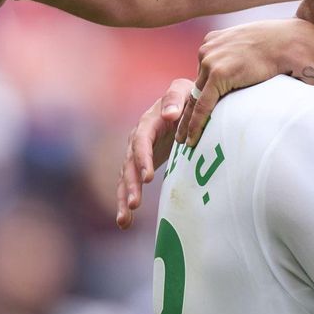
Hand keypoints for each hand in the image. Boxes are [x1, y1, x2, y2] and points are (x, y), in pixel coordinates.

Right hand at [116, 78, 193, 229]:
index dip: (142, 158)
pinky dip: (126, 202)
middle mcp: (138, 138)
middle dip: (131, 184)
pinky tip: (124, 222)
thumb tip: (168, 114)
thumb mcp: (184, 91)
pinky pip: (130, 184)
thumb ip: (176, 99)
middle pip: (129, 163)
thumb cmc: (189, 97)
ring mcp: (137, 153)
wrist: (186, 102)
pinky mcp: (140, 166)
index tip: (148, 177)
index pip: (141, 141)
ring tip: (125, 220)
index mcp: (148, 122)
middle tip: (135, 204)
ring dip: (125, 198)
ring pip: (126, 177)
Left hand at [176, 18, 313, 147]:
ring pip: (195, 98)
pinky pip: (203, 105)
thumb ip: (239, 58)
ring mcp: (211, 61)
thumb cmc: (278, 44)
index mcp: (214, 42)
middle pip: (195, 87)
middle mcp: (207, 50)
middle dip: (186, 110)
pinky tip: (191, 138)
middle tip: (178, 129)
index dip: (197, 96)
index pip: (202, 75)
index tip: (190, 111)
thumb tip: (245, 71)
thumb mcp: (250, 46)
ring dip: (187, 121)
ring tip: (182, 139)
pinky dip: (196, 123)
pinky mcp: (218, 73)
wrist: (288, 41)